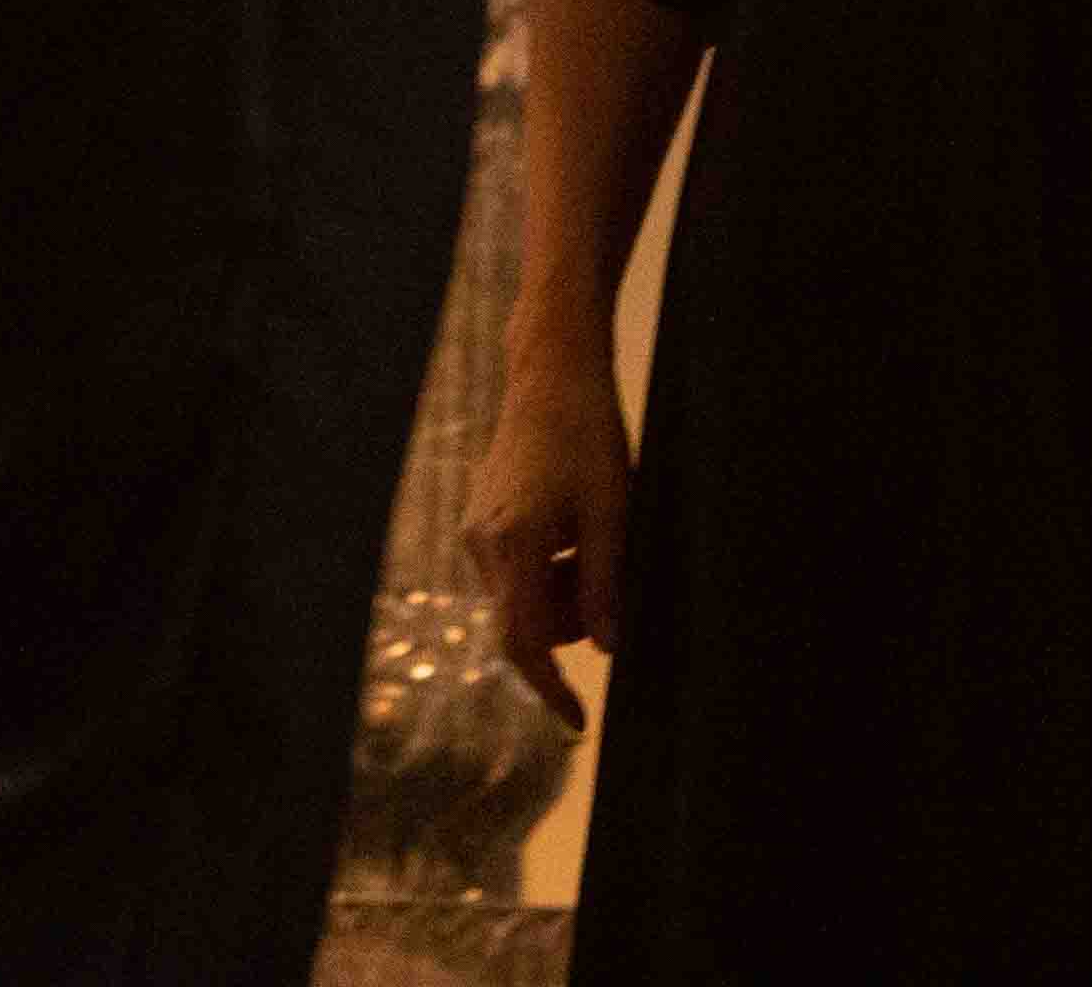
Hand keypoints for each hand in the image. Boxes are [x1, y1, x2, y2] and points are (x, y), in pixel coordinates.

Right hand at [462, 336, 632, 723]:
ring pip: (520, 595)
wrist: (552, 371)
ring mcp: (477, 528)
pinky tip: (576, 528)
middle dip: (569, 626)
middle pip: (522, 622)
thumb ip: (605, 583)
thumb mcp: (612, 510)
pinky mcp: (482, 516)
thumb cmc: (588, 434)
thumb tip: (607, 647)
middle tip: (614, 590)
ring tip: (600, 542)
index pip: (524, 643)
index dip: (551, 689)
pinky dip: (547, 570)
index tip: (578, 720)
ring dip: (560, 595)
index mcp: (513, 544)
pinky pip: (513, 567)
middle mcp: (483, 543)